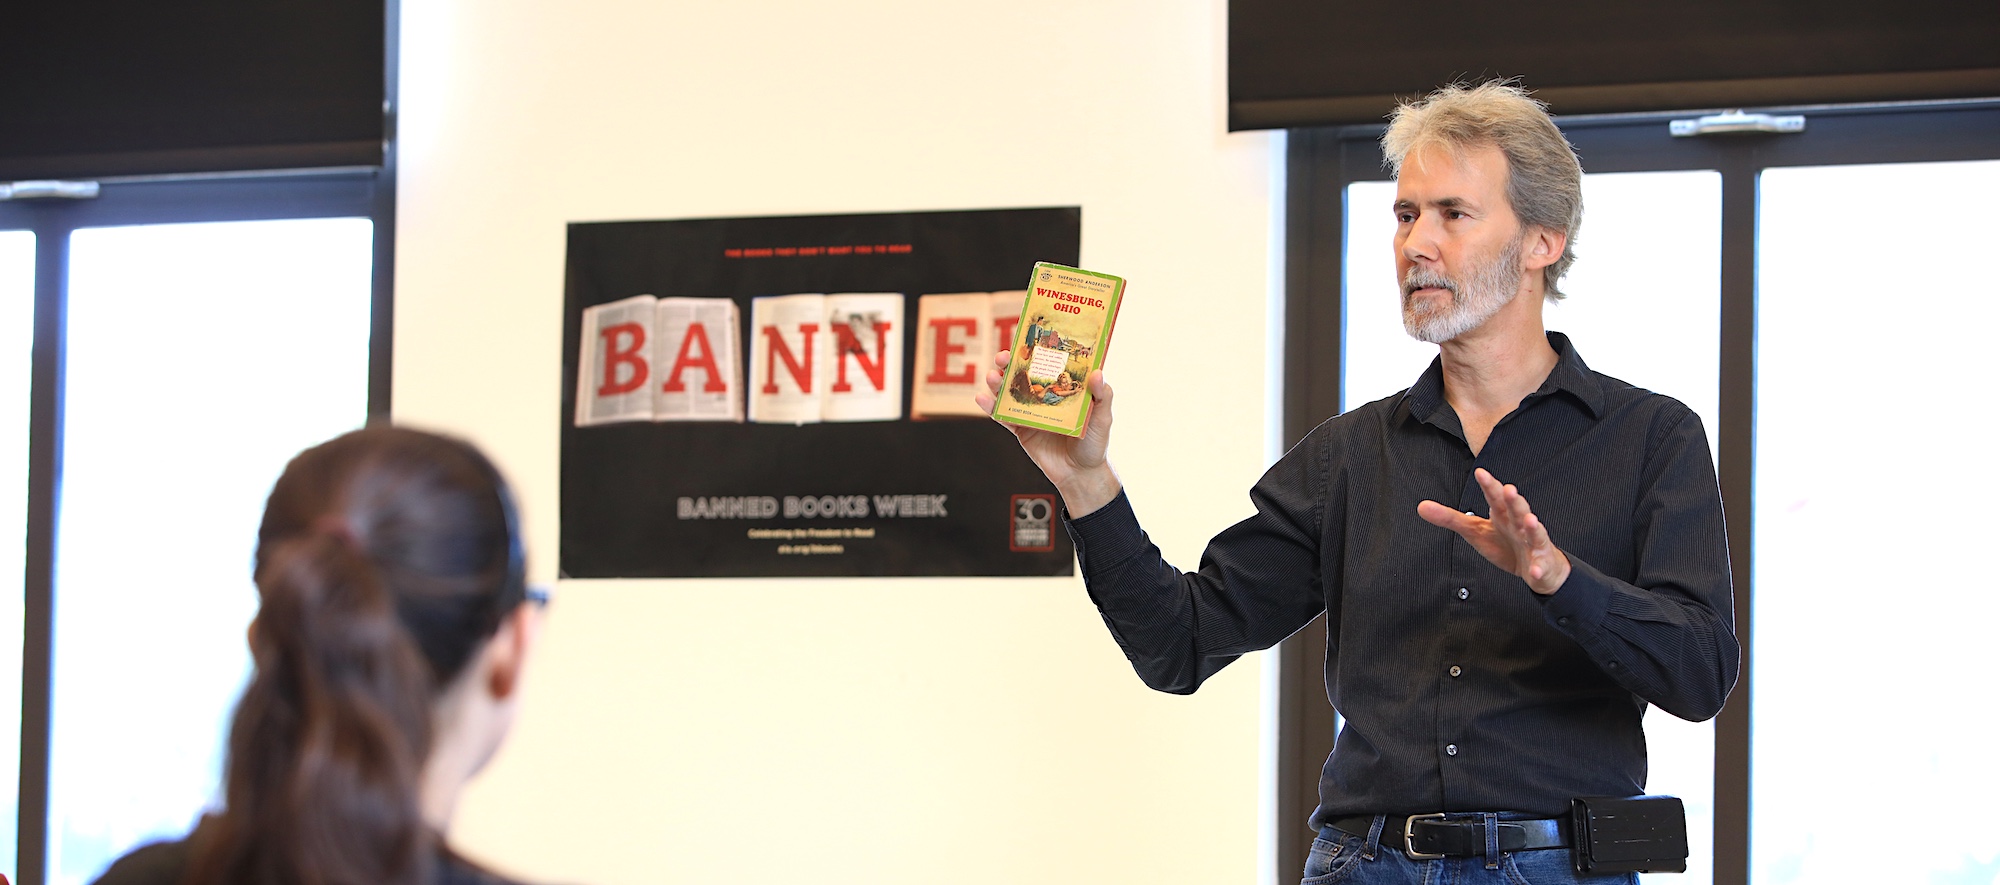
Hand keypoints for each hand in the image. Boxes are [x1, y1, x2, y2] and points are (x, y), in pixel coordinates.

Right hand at [974, 350, 1121, 515]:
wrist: (1080, 475)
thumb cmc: (1095, 445)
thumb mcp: (1102, 418)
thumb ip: (1102, 397)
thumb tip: (1097, 373)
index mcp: (1063, 388)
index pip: (1048, 363)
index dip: (1036, 350)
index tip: (1026, 338)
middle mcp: (1044, 396)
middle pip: (1024, 374)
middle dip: (1011, 363)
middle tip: (1004, 357)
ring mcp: (1031, 412)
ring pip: (1010, 393)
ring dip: (998, 382)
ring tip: (992, 376)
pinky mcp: (1021, 430)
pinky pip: (1003, 417)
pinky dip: (991, 408)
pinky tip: (982, 398)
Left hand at [1416, 468, 1570, 594]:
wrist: (1536, 567)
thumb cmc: (1506, 544)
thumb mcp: (1474, 531)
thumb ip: (1449, 518)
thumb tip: (1422, 507)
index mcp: (1502, 515)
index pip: (1495, 497)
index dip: (1488, 485)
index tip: (1480, 473)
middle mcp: (1519, 524)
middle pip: (1516, 510)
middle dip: (1514, 500)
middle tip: (1508, 489)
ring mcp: (1532, 543)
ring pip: (1534, 532)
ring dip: (1532, 526)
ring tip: (1530, 520)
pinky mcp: (1540, 563)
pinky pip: (1539, 567)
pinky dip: (1537, 569)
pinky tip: (1534, 571)